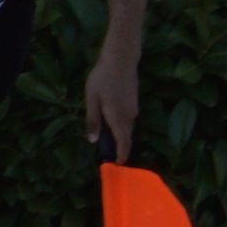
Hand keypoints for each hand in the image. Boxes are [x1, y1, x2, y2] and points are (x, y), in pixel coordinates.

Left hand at [84, 44, 140, 162]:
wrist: (121, 60)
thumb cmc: (102, 79)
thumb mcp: (91, 99)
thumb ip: (93, 120)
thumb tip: (93, 140)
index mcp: (118, 119)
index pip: (123, 144)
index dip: (121, 156)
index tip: (117, 166)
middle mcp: (129, 117)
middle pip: (125, 137)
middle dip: (117, 146)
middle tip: (104, 151)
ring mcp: (133, 109)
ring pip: (126, 127)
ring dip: (117, 133)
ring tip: (103, 133)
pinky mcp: (134, 102)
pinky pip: (127, 119)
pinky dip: (119, 124)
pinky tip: (108, 115)